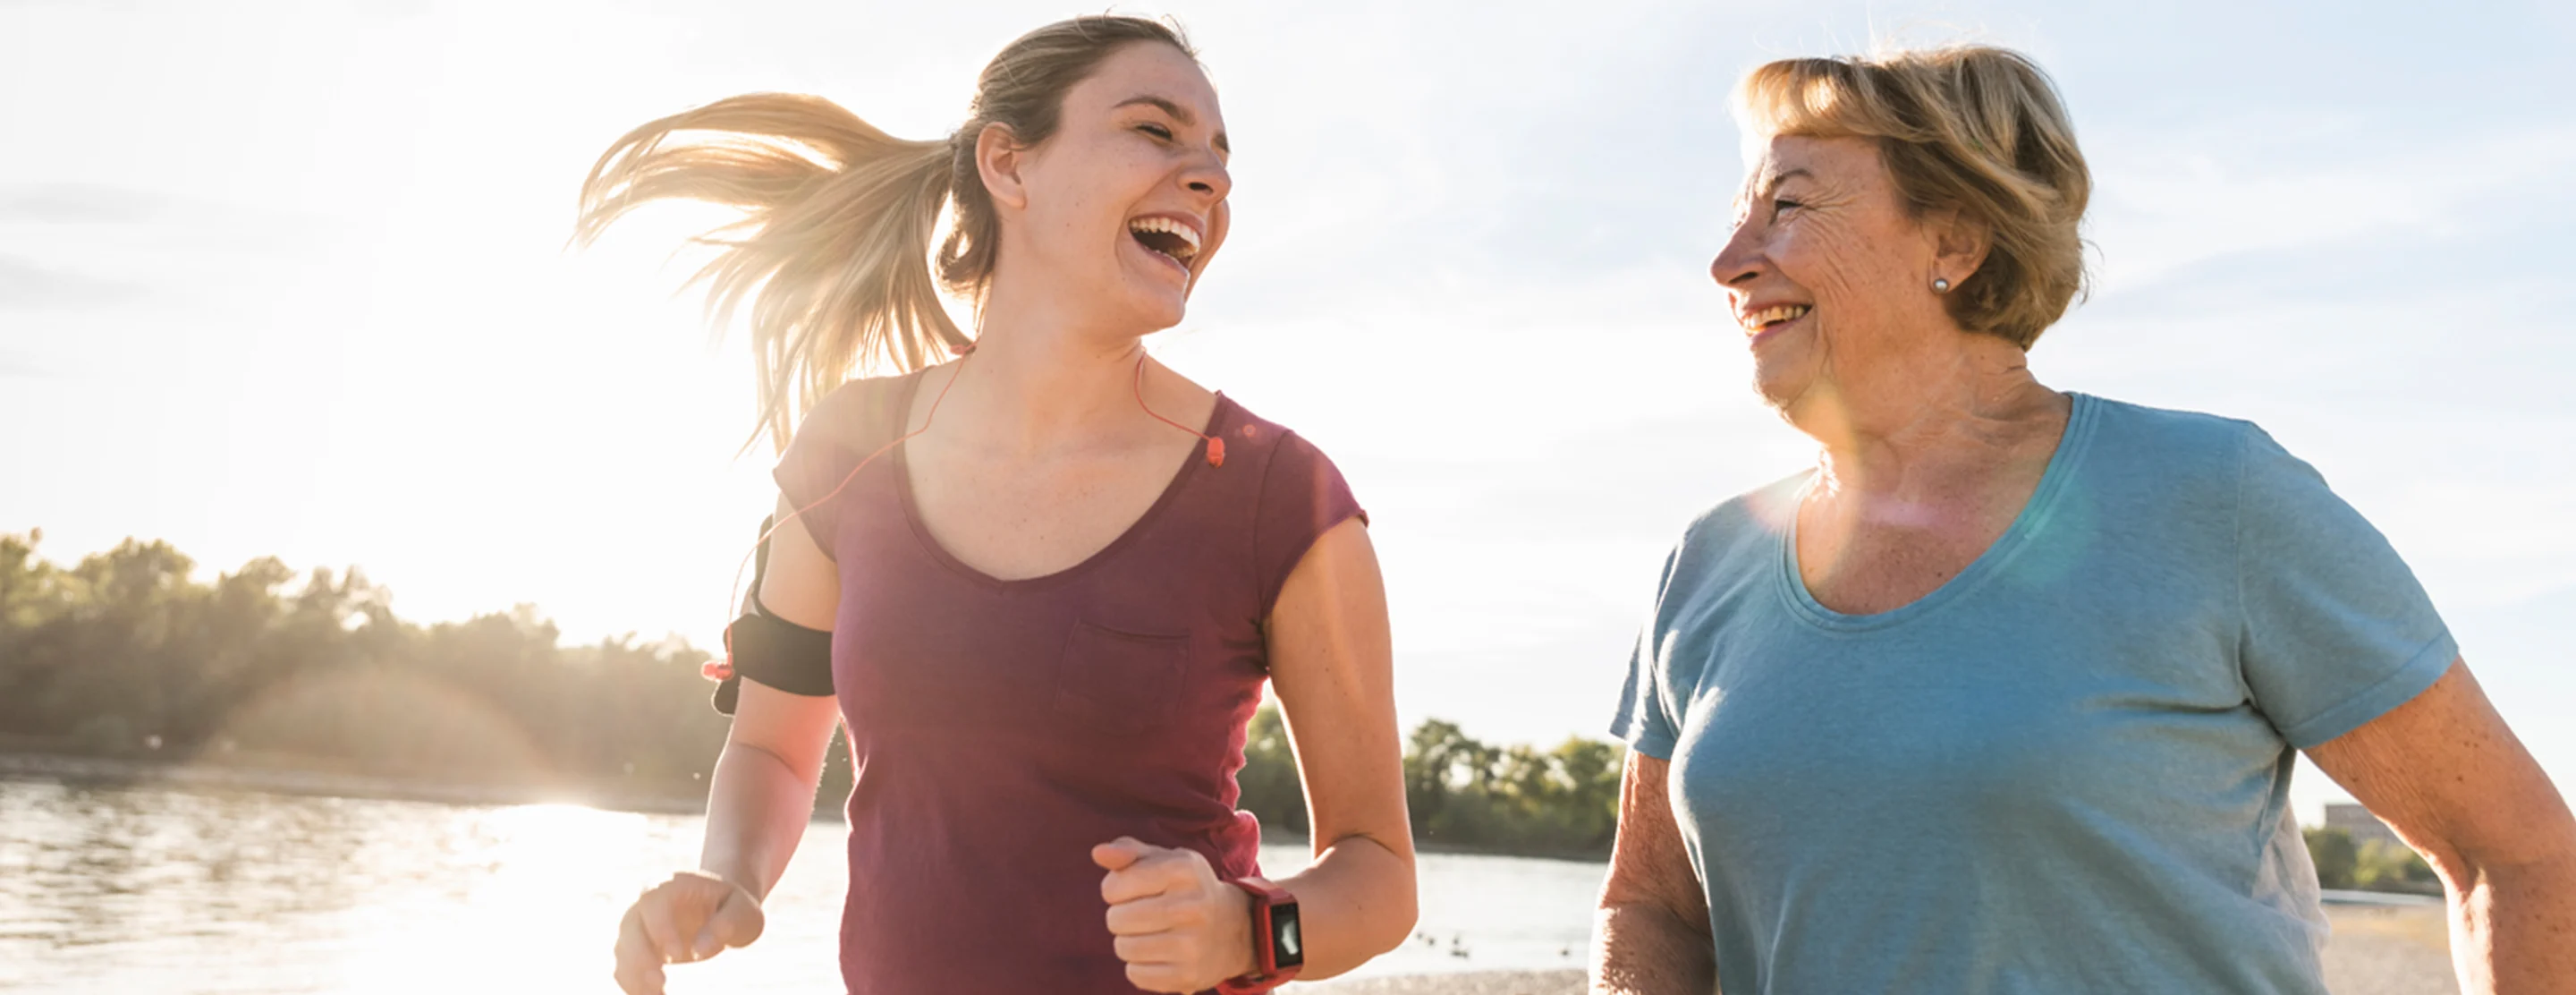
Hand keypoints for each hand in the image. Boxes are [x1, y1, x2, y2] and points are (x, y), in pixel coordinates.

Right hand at [612, 870, 765, 994]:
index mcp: (674, 885)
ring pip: (623, 949)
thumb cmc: (734, 908)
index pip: (654, 902)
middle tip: (660, 982)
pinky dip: (633, 985)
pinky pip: (624, 967)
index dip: (660, 929)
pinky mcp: (637, 948)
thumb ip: (727, 924)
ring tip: (658, 994)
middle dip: (640, 956)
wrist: (722, 910)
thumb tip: (701, 951)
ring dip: (634, 975)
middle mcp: (648, 903)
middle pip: (630, 926)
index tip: (675, 956)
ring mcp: (639, 925)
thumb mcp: (743, 911)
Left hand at [1092, 836, 1255, 992]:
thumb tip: (1098, 853)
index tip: (1130, 890)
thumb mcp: (1165, 860)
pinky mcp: (1188, 975)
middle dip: (1119, 917)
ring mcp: (1192, 945)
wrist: (1234, 928)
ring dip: (1127, 942)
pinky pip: (1135, 974)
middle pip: (1116, 920)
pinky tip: (1158, 954)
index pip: (1114, 887)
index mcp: (1183, 869)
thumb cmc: (1186, 888)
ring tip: (1149, 933)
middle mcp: (1192, 906)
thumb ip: (1128, 852)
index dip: (1113, 890)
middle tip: (1140, 914)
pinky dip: (1138, 966)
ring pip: (1123, 948)